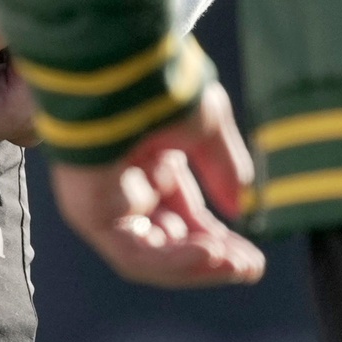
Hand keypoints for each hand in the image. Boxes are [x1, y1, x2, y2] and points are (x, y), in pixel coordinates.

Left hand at [49, 81, 263, 287]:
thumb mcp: (204, 127)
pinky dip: (173, 261)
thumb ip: (223, 168)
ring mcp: (103, 199)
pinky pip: (133, 253)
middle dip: (213, 256)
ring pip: (152, 253)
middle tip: (250, 267)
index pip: (183, 213)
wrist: (114, 73)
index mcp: (147, 158)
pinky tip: (211, 255)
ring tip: (235, 265)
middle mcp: (124, 181)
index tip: (253, 258)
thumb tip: (238, 208)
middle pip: (170, 238)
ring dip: (197, 265)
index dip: (218, 238)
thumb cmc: (155, 88)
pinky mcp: (89, 212)